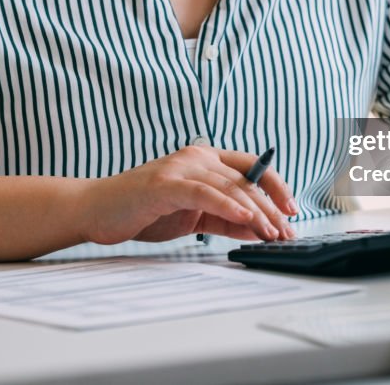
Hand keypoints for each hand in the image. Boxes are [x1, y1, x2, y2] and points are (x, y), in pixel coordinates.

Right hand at [75, 146, 298, 244]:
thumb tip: (258, 228)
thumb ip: (224, 217)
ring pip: (230, 186)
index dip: (276, 185)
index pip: (250, 166)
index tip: (292, 210)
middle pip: (245, 179)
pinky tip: (246, 218)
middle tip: (288, 232)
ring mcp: (180, 168)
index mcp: (203, 159)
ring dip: (256, 211)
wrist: (97, 210)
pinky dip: (228, 205)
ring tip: (273, 232)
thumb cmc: (143, 212)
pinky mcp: (165, 184)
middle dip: (271, 207)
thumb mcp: (193, 216)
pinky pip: (205, 193)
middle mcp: (195, 156)